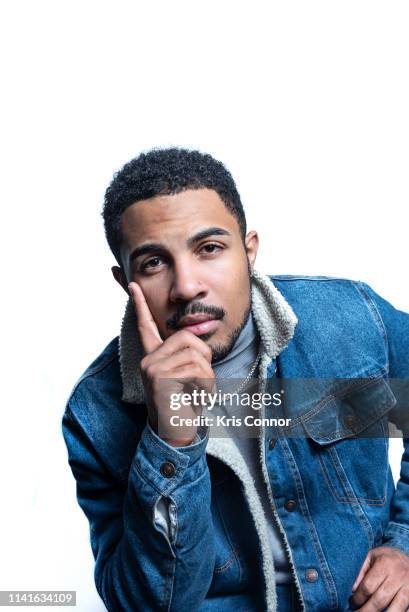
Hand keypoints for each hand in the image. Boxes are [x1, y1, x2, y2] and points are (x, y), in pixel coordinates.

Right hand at [128, 282, 214, 446]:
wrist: (175, 433)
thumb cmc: (184, 405)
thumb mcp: (188, 376)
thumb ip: (190, 357)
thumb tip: (198, 333)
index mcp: (154, 357)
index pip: (146, 326)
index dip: (141, 304)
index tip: (133, 284)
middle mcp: (149, 360)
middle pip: (189, 338)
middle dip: (205, 359)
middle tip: (199, 382)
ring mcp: (152, 368)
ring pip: (197, 355)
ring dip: (207, 376)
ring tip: (195, 393)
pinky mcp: (160, 377)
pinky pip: (197, 370)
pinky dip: (205, 386)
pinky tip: (193, 398)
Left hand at [350, 546, 408, 610]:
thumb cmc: (388, 558)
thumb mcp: (373, 556)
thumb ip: (361, 570)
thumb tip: (353, 590)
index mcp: (385, 564)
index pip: (367, 587)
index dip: (358, 598)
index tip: (352, 602)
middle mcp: (398, 576)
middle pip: (379, 601)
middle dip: (365, 610)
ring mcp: (408, 588)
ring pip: (394, 610)